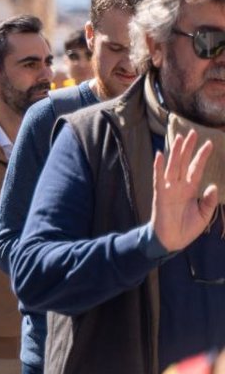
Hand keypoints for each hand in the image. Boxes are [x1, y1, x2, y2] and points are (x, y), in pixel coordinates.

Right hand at [152, 130, 218, 252]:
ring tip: (180, 137)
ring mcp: (169, 189)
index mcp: (190, 189)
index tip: (210, 143)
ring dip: (176, 152)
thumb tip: (214, 186)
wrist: (171, 241)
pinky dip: (158, 166)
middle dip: (188, 148)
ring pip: (173, 166)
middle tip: (193, 132)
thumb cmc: (187, 228)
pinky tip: (160, 155)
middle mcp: (179, 186)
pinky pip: (159, 178)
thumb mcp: (205, 214)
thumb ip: (210, 200)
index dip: (202, 156)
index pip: (196, 169)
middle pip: (184, 162)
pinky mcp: (161, 195)